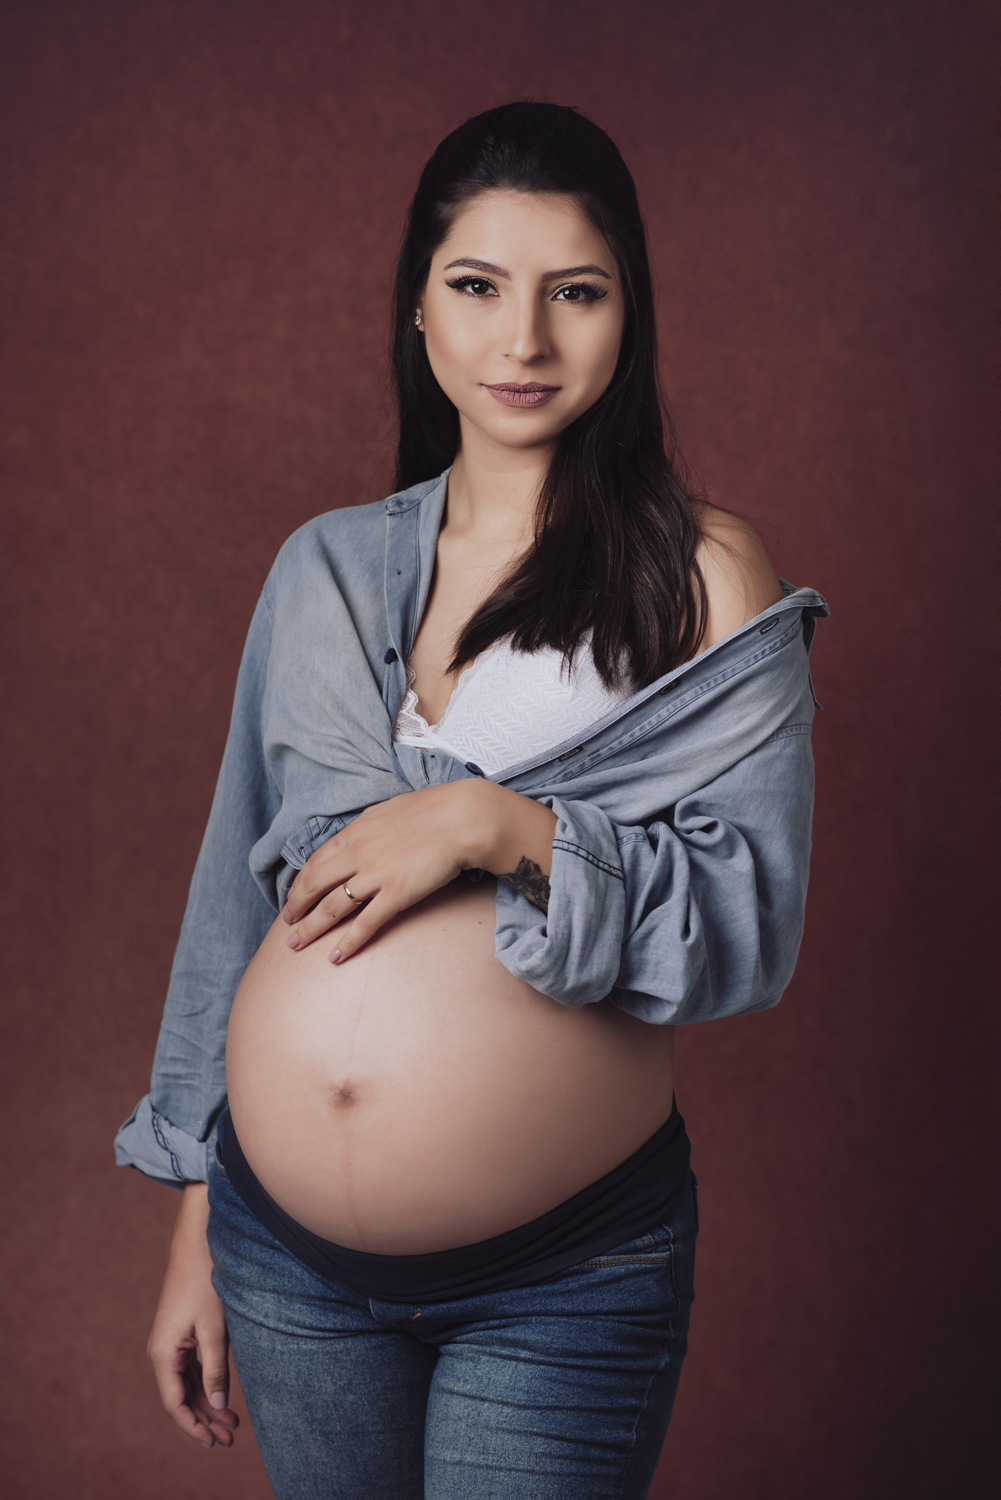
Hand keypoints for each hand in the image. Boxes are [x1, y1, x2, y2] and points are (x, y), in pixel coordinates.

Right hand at [147, 1183, 238, 1449]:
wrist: (198, 1243)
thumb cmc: (205, 1281)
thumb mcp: (214, 1328)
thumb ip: (216, 1368)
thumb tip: (218, 1404)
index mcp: (163, 1352)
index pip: (174, 1402)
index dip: (193, 1425)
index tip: (212, 1441)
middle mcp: (162, 1351)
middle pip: (180, 1397)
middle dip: (204, 1419)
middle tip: (230, 1438)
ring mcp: (172, 1343)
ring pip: (187, 1384)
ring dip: (207, 1404)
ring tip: (232, 1425)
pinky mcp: (183, 1334)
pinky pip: (191, 1369)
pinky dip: (206, 1385)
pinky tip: (224, 1398)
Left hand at [282, 779, 557, 961]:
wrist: (464, 818)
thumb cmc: (434, 810)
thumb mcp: (391, 811)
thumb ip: (370, 827)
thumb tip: (361, 836)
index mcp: (356, 831)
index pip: (317, 860)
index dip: (301, 882)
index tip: (294, 896)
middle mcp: (358, 853)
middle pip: (315, 885)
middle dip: (296, 907)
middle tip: (287, 924)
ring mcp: (375, 875)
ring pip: (332, 907)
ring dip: (311, 928)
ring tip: (296, 944)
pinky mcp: (396, 894)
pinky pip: (365, 923)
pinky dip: (347, 942)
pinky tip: (335, 957)